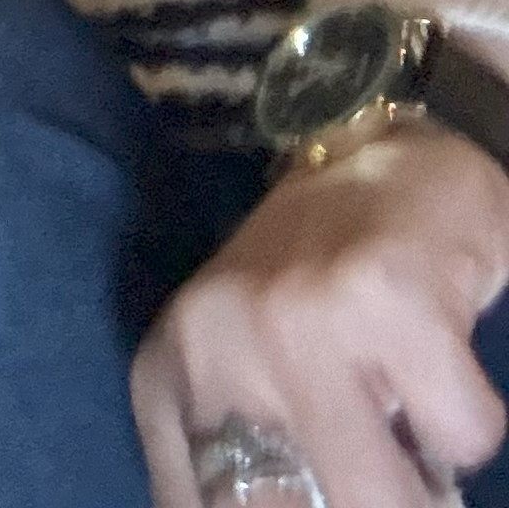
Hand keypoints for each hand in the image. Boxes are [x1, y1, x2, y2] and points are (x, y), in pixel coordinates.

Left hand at [133, 121, 508, 507]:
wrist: (382, 164)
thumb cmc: (314, 285)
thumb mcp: (243, 368)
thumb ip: (246, 453)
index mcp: (171, 369)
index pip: (203, 503)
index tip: (313, 498)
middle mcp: (218, 341)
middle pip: (291, 506)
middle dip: (360, 502)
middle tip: (387, 476)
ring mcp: (300, 317)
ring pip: (381, 491)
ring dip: (421, 476)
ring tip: (410, 424)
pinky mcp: (390, 304)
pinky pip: (458, 434)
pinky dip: (467, 423)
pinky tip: (441, 366)